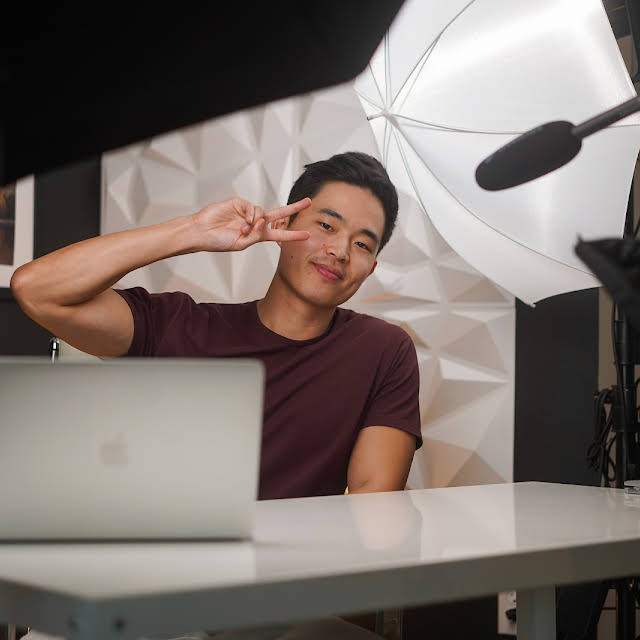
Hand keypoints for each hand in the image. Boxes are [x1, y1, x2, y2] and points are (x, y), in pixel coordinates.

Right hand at [190, 197, 310, 251]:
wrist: (202, 232)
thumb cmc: (218, 241)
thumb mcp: (241, 244)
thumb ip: (255, 234)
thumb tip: (263, 222)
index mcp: (257, 235)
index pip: (279, 235)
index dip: (293, 235)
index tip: (307, 235)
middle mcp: (255, 223)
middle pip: (279, 214)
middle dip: (294, 208)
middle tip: (308, 202)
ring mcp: (247, 212)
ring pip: (263, 212)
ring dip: (256, 222)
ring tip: (244, 229)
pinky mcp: (239, 203)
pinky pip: (252, 207)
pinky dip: (250, 214)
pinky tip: (243, 222)